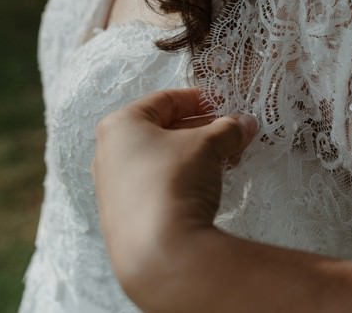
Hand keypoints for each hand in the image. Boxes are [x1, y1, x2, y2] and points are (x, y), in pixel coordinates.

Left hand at [92, 88, 257, 291]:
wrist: (160, 251)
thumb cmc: (174, 181)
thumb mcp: (208, 145)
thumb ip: (227, 129)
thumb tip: (243, 125)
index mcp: (120, 125)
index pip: (165, 101)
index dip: (199, 100)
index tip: (224, 104)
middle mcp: (108, 153)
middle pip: (162, 131)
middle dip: (201, 130)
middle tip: (231, 133)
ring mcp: (112, 188)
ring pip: (159, 160)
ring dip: (195, 156)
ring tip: (226, 160)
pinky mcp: (122, 217)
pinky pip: (155, 186)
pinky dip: (182, 180)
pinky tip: (207, 186)